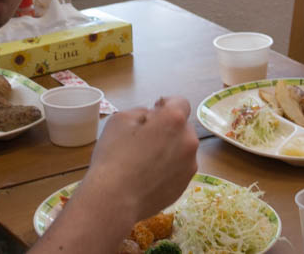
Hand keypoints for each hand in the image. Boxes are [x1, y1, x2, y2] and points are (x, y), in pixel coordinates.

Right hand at [83, 96, 197, 221]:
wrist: (114, 200)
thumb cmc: (114, 155)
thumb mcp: (120, 119)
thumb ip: (142, 111)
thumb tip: (152, 117)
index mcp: (174, 120)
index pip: (180, 102)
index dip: (166, 104)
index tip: (154, 112)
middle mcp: (189, 141)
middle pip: (182, 127)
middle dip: (168, 128)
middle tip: (145, 139)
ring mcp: (189, 166)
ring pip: (182, 149)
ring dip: (170, 149)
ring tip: (146, 161)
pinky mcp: (184, 186)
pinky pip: (179, 169)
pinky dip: (168, 168)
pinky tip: (148, 176)